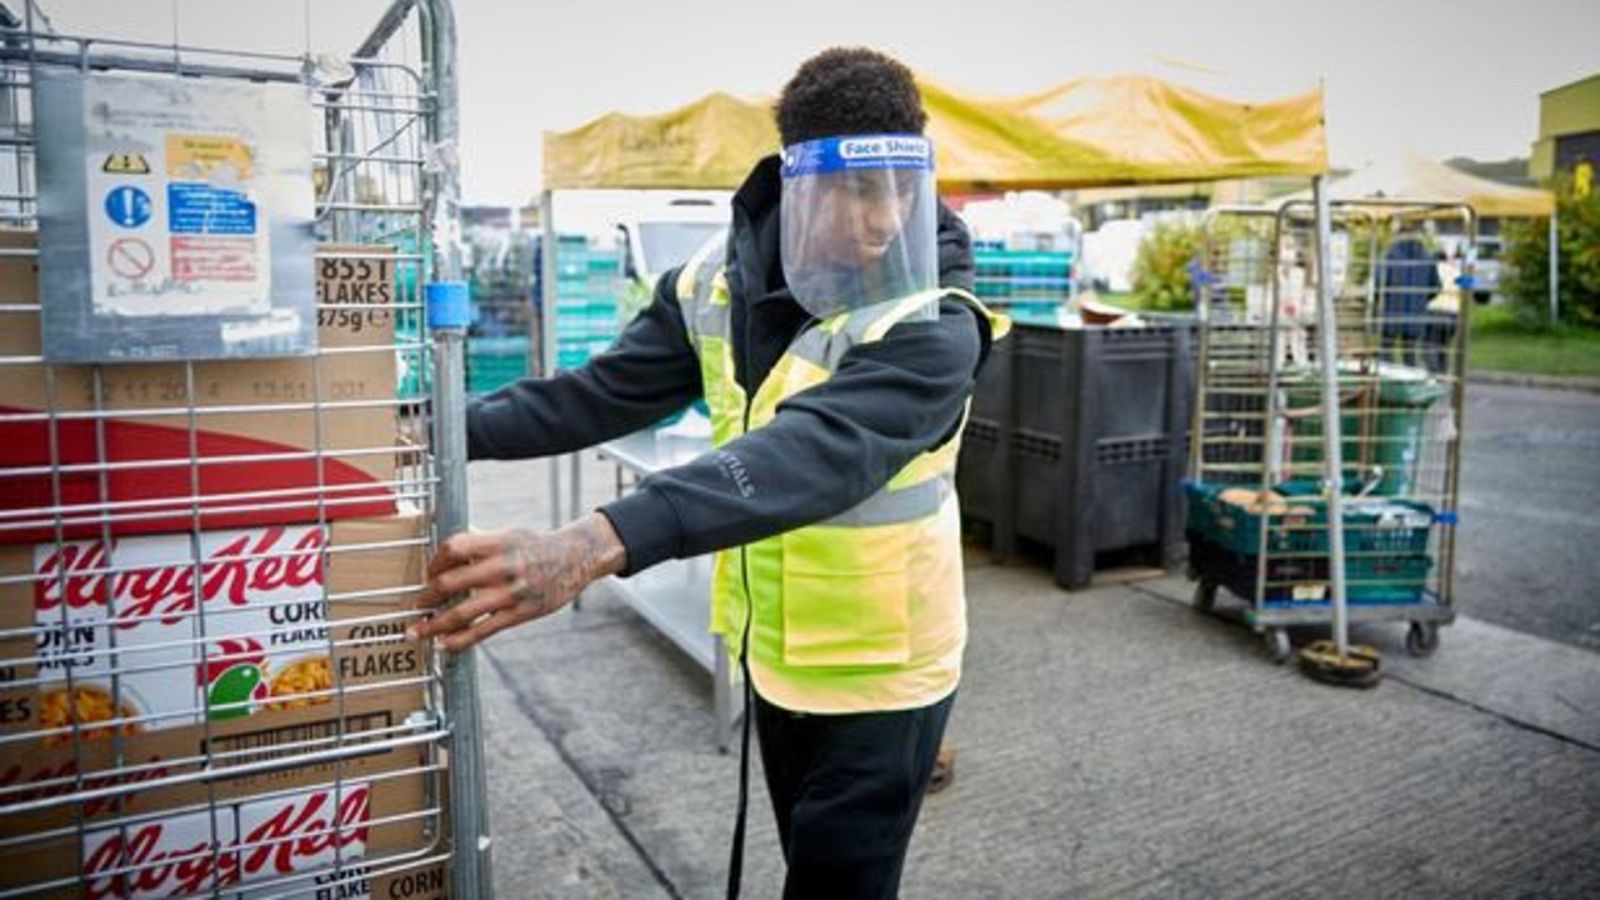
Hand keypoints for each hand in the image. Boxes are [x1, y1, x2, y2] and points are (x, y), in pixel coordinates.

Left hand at [409, 513, 626, 651]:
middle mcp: (502, 566)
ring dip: (434, 624)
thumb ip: (480, 542)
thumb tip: (448, 549)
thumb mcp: (510, 534)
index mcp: (497, 542)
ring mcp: (511, 592)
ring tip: (418, 631)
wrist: (576, 559)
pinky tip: (445, 645)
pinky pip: (484, 630)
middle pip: (451, 582)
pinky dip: (461, 640)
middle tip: (415, 605)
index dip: (435, 562)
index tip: (428, 573)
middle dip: (426, 596)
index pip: (454, 548)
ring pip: (463, 612)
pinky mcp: (520, 613)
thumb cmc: (538, 545)